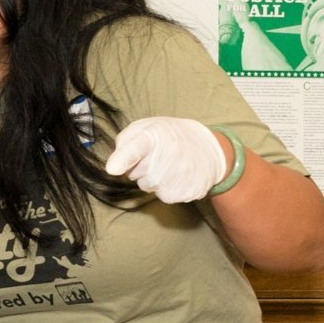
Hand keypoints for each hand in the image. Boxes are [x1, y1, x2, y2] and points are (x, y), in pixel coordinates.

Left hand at [104, 117, 228, 202]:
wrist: (210, 149)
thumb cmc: (171, 136)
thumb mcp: (147, 127)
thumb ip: (126, 141)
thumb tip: (115, 164)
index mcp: (155, 135)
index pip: (135, 147)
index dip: (123, 159)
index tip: (113, 169)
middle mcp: (168, 155)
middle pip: (132, 173)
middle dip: (139, 166)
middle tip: (158, 155)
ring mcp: (177, 176)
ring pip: (145, 186)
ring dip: (151, 178)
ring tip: (169, 164)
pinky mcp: (184, 192)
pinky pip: (161, 196)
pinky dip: (165, 188)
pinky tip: (177, 176)